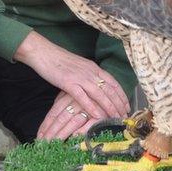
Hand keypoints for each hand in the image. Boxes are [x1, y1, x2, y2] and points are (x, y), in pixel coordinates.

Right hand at [13, 32, 129, 138]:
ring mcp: (80, 77)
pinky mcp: (68, 83)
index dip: (122, 95)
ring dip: (109, 107)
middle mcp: (90, 72)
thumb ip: (88, 75)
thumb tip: (96, 86)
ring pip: (100, 94)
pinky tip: (98, 115)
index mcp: (93, 67)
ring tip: (115, 118)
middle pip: (109, 90)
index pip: (113, 82)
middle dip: (119, 104)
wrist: (44, 53)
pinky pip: (83, 97)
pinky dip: (92, 107)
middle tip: (124, 116)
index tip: (127, 106)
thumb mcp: (79, 66)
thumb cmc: (59, 60)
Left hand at [37, 91, 102, 140]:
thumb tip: (51, 121)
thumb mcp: (72, 96)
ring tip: (54, 144)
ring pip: (71, 122)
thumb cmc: (88, 97)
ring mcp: (88, 107)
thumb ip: (62, 105)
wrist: (109, 93)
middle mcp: (76, 101)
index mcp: (68, 96)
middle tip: (43, 144)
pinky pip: (88, 124)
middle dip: (51, 132)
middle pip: (60, 119)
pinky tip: (74, 139)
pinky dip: (81, 132)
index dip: (46, 125)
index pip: (54, 113)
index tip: (39, 138)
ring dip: (62, 134)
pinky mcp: (100, 113)